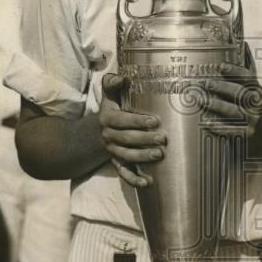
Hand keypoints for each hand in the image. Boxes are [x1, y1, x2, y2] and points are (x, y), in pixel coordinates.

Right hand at [99, 73, 165, 188]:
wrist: (97, 131)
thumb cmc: (112, 108)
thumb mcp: (109, 94)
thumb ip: (113, 83)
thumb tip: (123, 78)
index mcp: (108, 118)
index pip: (122, 120)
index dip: (138, 121)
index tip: (155, 121)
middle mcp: (109, 136)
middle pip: (126, 139)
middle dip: (145, 139)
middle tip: (163, 139)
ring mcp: (113, 151)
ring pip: (127, 156)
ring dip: (143, 157)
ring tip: (159, 155)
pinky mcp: (117, 163)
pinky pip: (124, 173)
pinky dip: (134, 180)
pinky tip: (148, 183)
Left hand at [201, 61, 261, 137]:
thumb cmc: (248, 113)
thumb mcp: (248, 98)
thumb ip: (236, 86)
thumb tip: (216, 70)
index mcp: (256, 92)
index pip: (248, 78)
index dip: (235, 71)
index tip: (221, 67)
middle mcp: (256, 105)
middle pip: (241, 93)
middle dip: (223, 87)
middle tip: (207, 83)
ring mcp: (253, 120)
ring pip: (235, 111)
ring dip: (218, 105)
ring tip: (202, 101)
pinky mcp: (247, 135)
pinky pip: (232, 130)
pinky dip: (219, 127)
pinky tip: (207, 123)